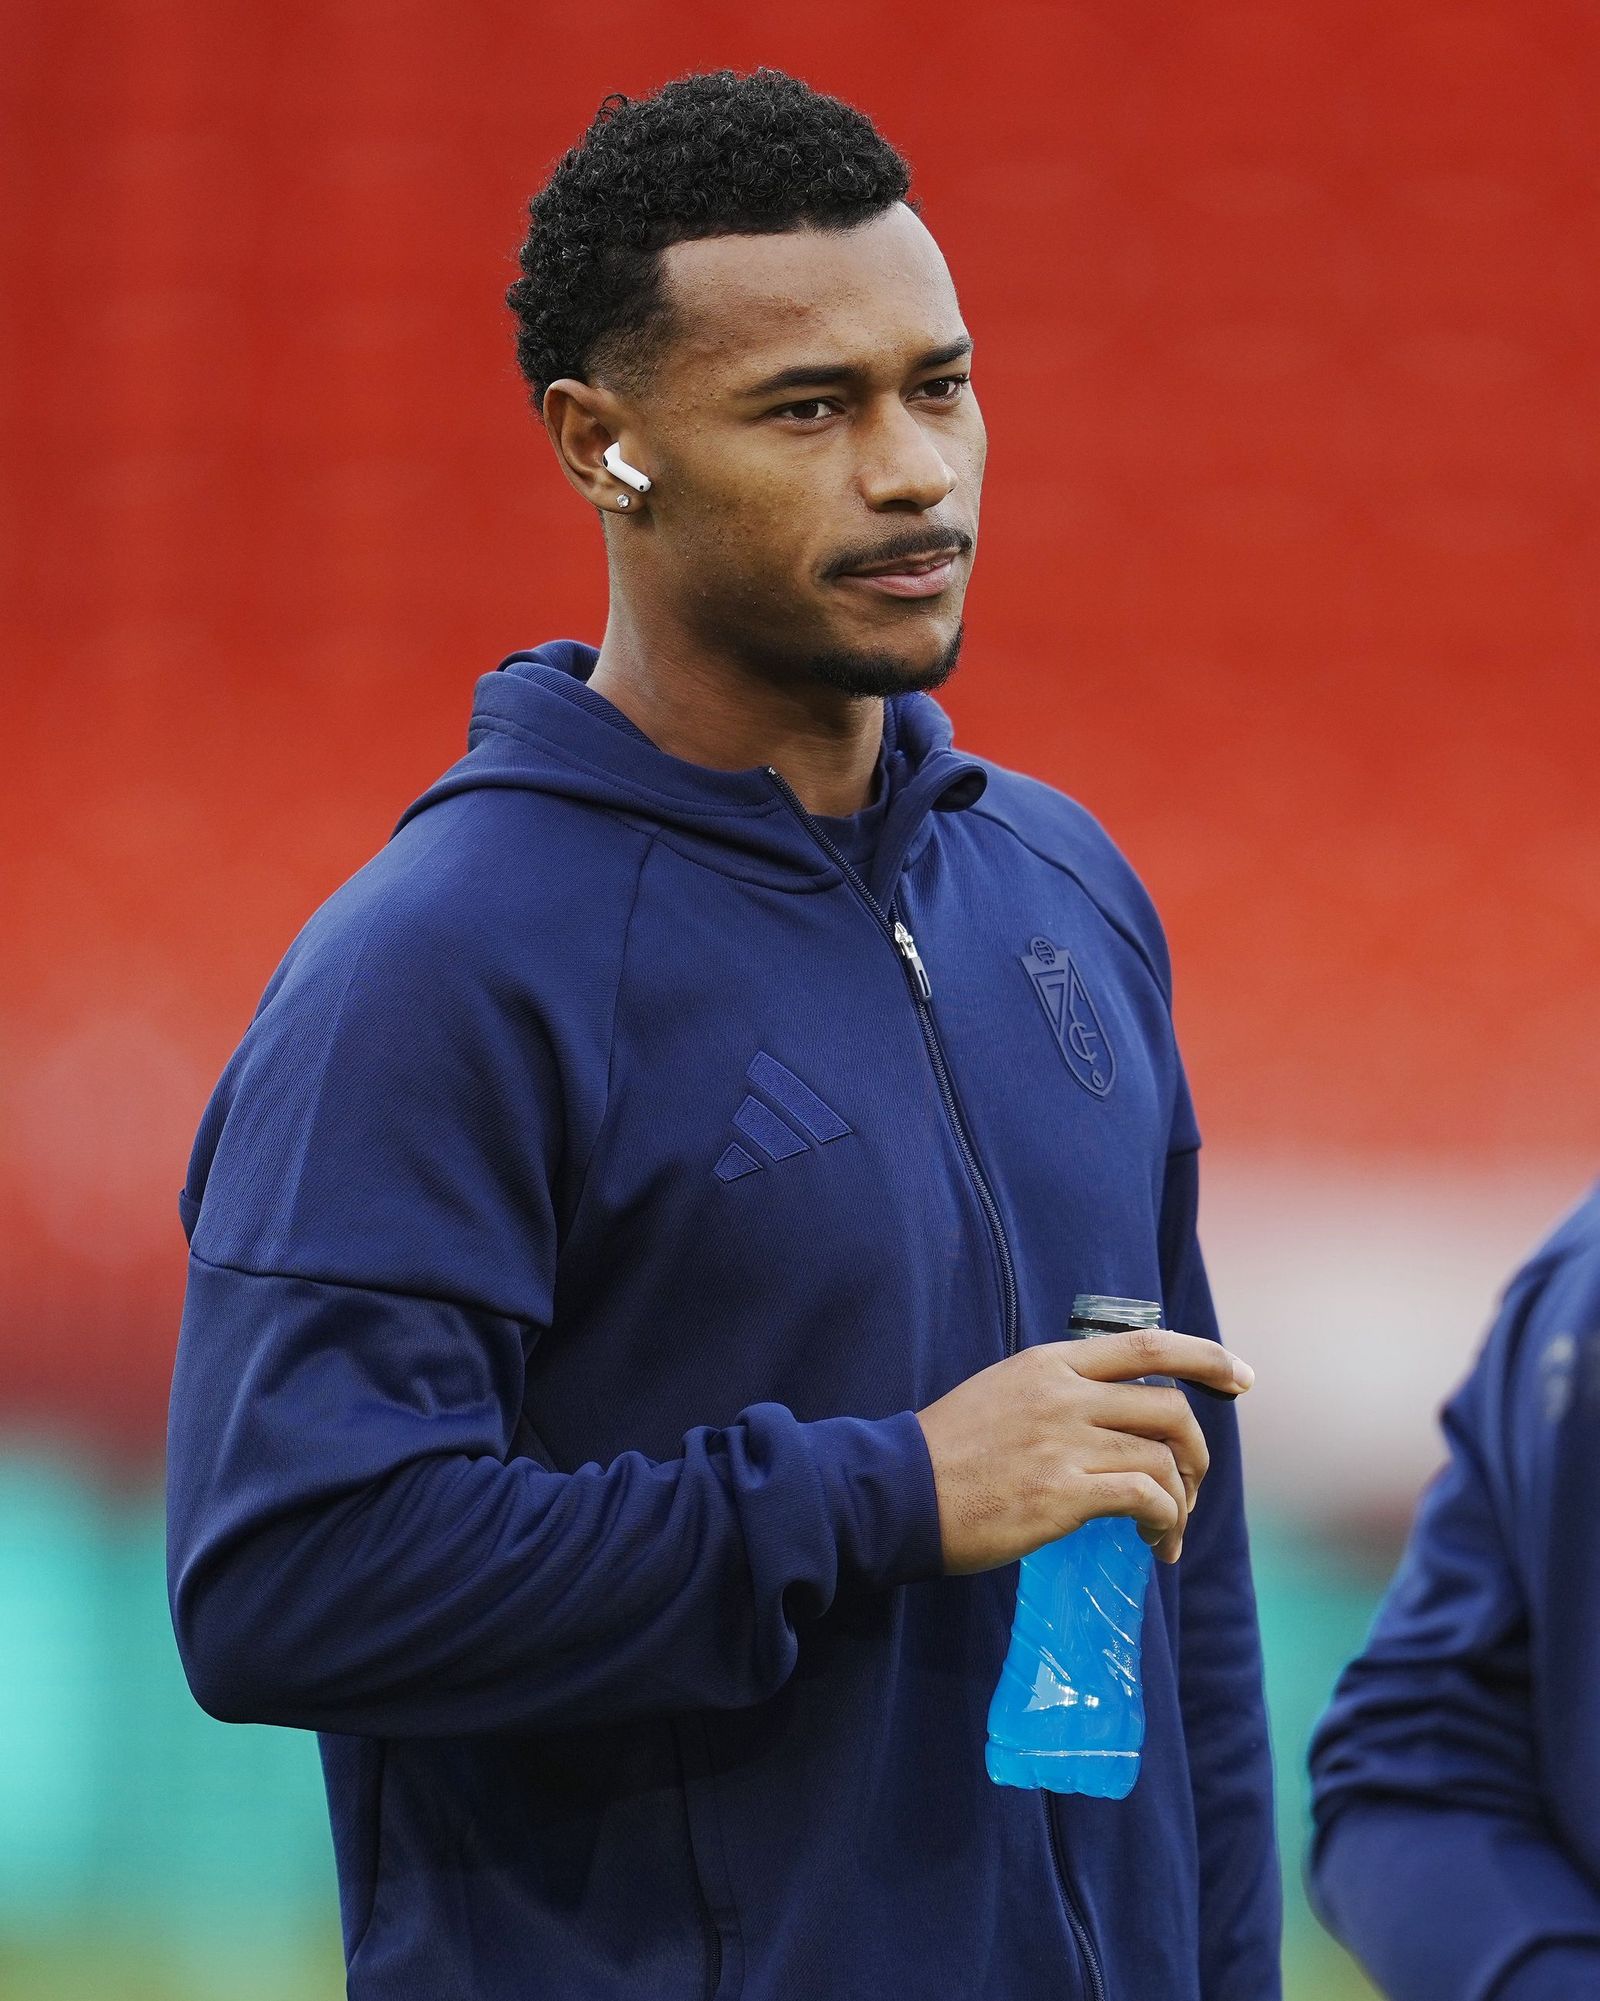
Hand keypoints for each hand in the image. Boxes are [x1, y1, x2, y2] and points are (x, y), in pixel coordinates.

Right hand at [914, 1328, 1254, 1574]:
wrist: (896, 1492)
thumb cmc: (947, 1452)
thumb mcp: (1002, 1394)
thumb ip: (1057, 1395)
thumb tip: (1109, 1417)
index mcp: (1050, 1364)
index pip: (1147, 1346)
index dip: (1206, 1358)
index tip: (1241, 1378)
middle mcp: (1064, 1394)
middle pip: (1169, 1408)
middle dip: (1197, 1451)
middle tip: (1193, 1484)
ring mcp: (1065, 1442)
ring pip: (1163, 1459)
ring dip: (1181, 1500)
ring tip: (1165, 1529)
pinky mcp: (1064, 1493)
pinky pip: (1145, 1499)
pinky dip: (1164, 1523)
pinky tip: (1153, 1543)